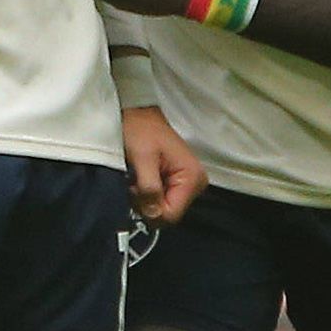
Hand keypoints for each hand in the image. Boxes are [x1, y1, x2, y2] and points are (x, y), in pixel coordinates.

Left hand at [120, 104, 206, 224]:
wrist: (138, 115)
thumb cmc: (141, 130)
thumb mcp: (142, 158)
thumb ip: (150, 187)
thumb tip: (153, 214)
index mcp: (193, 177)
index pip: (172, 214)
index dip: (149, 209)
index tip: (136, 191)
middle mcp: (195, 184)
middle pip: (168, 214)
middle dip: (147, 204)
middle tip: (134, 184)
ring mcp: (187, 185)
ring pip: (163, 210)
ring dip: (145, 200)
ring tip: (136, 180)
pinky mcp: (177, 184)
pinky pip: (161, 201)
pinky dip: (146, 195)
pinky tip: (140, 181)